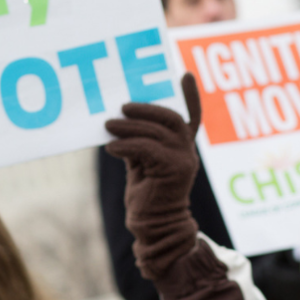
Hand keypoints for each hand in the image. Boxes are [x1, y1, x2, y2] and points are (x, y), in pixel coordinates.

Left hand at [104, 73, 201, 279]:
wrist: (154, 225)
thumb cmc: (146, 194)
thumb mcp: (142, 162)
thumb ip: (139, 141)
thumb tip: (118, 120)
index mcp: (183, 146)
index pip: (192, 116)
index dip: (191, 95)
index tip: (184, 74)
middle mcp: (188, 151)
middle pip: (170, 118)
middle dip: (145, 109)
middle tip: (121, 107)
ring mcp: (183, 160)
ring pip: (156, 132)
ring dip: (129, 126)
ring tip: (107, 126)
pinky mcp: (173, 170)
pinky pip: (146, 148)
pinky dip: (126, 145)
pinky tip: (110, 148)